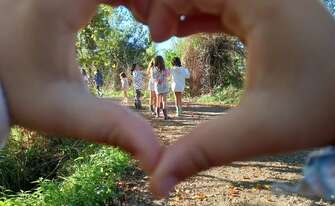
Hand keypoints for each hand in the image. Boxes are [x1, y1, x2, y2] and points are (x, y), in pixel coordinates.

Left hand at [0, 0, 160, 173]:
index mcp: (60, 2)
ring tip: (142, 19)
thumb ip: (114, 128)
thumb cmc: (20, 92)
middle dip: (148, 0)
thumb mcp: (68, 112)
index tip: (156, 30)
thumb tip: (157, 159)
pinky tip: (126, 9)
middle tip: (153, 25)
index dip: (153, 2)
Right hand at [147, 0, 334, 196]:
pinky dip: (201, 11)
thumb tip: (156, 185)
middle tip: (153, 32)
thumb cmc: (319, 108)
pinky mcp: (271, 9)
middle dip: (169, 3)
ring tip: (163, 32)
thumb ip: (202, 151)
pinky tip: (184, 29)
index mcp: (264, 2)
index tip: (157, 38)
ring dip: (182, 5)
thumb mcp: (256, 130)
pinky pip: (226, 1)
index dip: (165, 3)